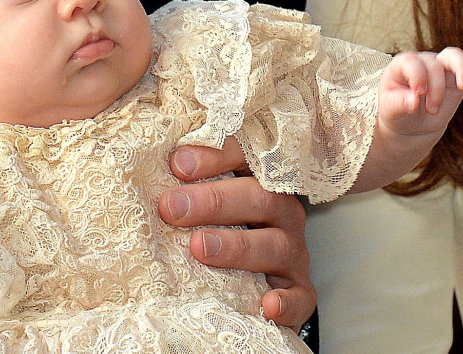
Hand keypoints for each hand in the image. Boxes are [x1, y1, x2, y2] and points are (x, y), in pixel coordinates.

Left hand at [158, 138, 315, 330]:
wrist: (264, 276)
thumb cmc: (226, 227)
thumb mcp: (212, 198)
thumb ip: (190, 183)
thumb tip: (162, 167)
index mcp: (262, 180)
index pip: (246, 157)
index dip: (216, 156)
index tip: (178, 163)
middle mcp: (282, 212)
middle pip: (259, 198)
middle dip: (214, 201)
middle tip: (172, 207)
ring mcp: (293, 252)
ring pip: (274, 244)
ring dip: (236, 246)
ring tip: (199, 247)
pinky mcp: (300, 291)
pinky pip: (300, 297)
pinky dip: (286, 301)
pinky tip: (267, 305)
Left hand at [380, 47, 462, 136]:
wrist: (412, 123)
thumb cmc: (398, 113)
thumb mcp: (391, 110)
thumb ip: (399, 104)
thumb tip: (413, 101)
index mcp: (402, 65)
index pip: (412, 63)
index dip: (417, 77)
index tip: (418, 95)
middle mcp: (423, 62)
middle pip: (434, 62)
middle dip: (435, 86)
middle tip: (432, 109)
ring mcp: (442, 67)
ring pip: (455, 56)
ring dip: (462, 70)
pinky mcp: (458, 77)